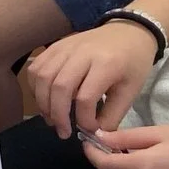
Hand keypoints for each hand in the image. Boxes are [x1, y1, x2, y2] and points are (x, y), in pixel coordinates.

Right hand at [25, 20, 160, 139]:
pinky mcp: (55, 46)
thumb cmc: (132, 63)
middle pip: (59, 87)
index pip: (85, 98)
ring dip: (43, 103)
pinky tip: (45, 99)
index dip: (83, 119)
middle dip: (58, 115)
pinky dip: (35, 87)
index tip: (89, 130)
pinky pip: (36, 68)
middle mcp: (82, 53)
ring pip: (42, 77)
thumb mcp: (130, 91)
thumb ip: (112, 116)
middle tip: (63, 132)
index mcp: (106, 64)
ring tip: (52, 119)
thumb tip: (93, 136)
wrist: (129, 32)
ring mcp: (65, 47)